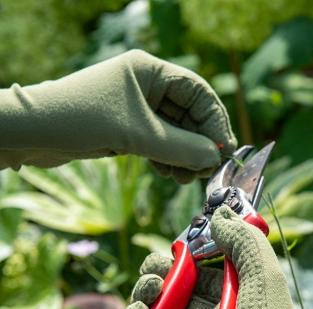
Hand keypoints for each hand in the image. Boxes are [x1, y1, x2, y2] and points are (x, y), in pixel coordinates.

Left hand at [0, 50, 235, 180]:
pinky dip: (168, 159)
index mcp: (150, 71)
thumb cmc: (82, 119)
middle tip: (206, 170)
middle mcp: (146, 86)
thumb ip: (180, 147)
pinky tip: (169, 173)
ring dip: (185, 156)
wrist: (32, 132)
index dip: (215, 121)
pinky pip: (160, 143)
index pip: (198, 92)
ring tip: (186, 177)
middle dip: (199, 143)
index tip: (224, 150)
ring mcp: (138, 108)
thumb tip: (214, 157)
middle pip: (189, 114)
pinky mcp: (129, 128)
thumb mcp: (137, 134)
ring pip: (176, 132)